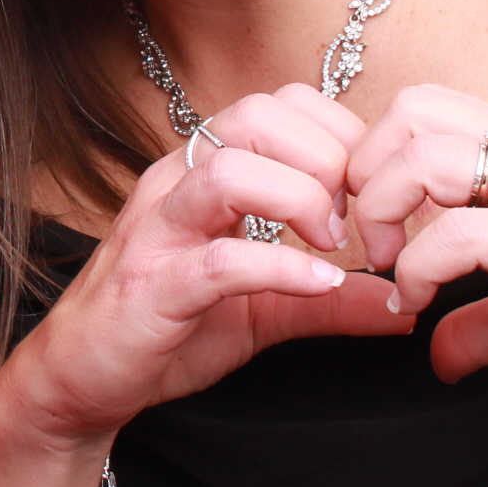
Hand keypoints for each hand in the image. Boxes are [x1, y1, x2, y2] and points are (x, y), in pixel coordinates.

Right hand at [0, 85, 411, 450]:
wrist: (83, 380)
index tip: (371, 193)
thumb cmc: (166, 329)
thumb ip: (330, 300)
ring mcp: (159, 231)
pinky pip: (218, 260)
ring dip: (299, 198)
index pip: (281, 105)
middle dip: (326, 157)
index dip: (340, 136)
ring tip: (333, 244)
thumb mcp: (265, 311)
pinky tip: (318, 285)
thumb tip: (405, 303)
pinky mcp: (151, 286)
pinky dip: (278, 267)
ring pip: (229, 170)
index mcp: (204, 173)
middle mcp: (177, 184)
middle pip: (258, 117)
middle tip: (357, 217)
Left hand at [345, 84, 487, 388]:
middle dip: (366, 173)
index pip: (423, 107)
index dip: (375, 157)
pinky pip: (462, 232)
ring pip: (427, 156)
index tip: (371, 223)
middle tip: (371, 239)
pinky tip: (419, 303)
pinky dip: (420, 267)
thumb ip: (484, 319)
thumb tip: (435, 356)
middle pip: (411, 113)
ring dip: (386, 212)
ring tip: (392, 269)